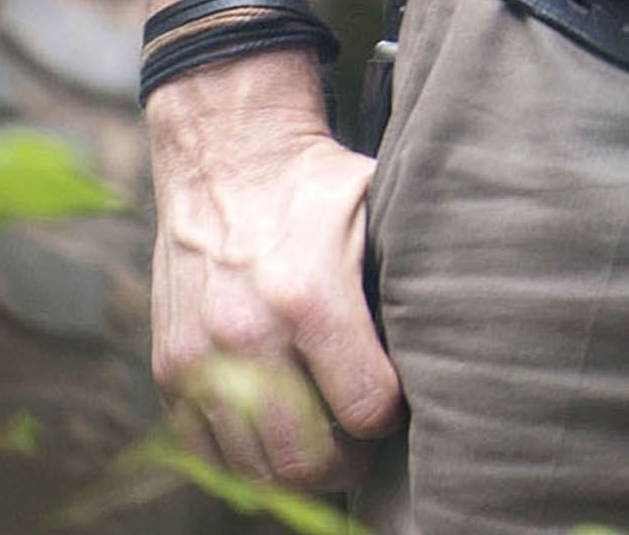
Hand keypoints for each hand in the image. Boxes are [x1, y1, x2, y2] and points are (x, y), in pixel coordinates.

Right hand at [147, 62, 401, 491]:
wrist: (226, 156)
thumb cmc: (315, 185)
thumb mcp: (377, 207)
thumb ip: (410, 274)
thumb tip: (458, 334)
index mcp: (310, 296)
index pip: (367, 409)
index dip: (391, 415)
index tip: (396, 399)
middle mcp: (248, 336)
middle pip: (310, 460)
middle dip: (350, 460)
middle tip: (364, 436)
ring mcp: (201, 361)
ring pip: (258, 472)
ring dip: (299, 468)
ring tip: (325, 439)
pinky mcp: (170, 372)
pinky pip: (210, 457)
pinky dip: (247, 460)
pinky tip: (277, 433)